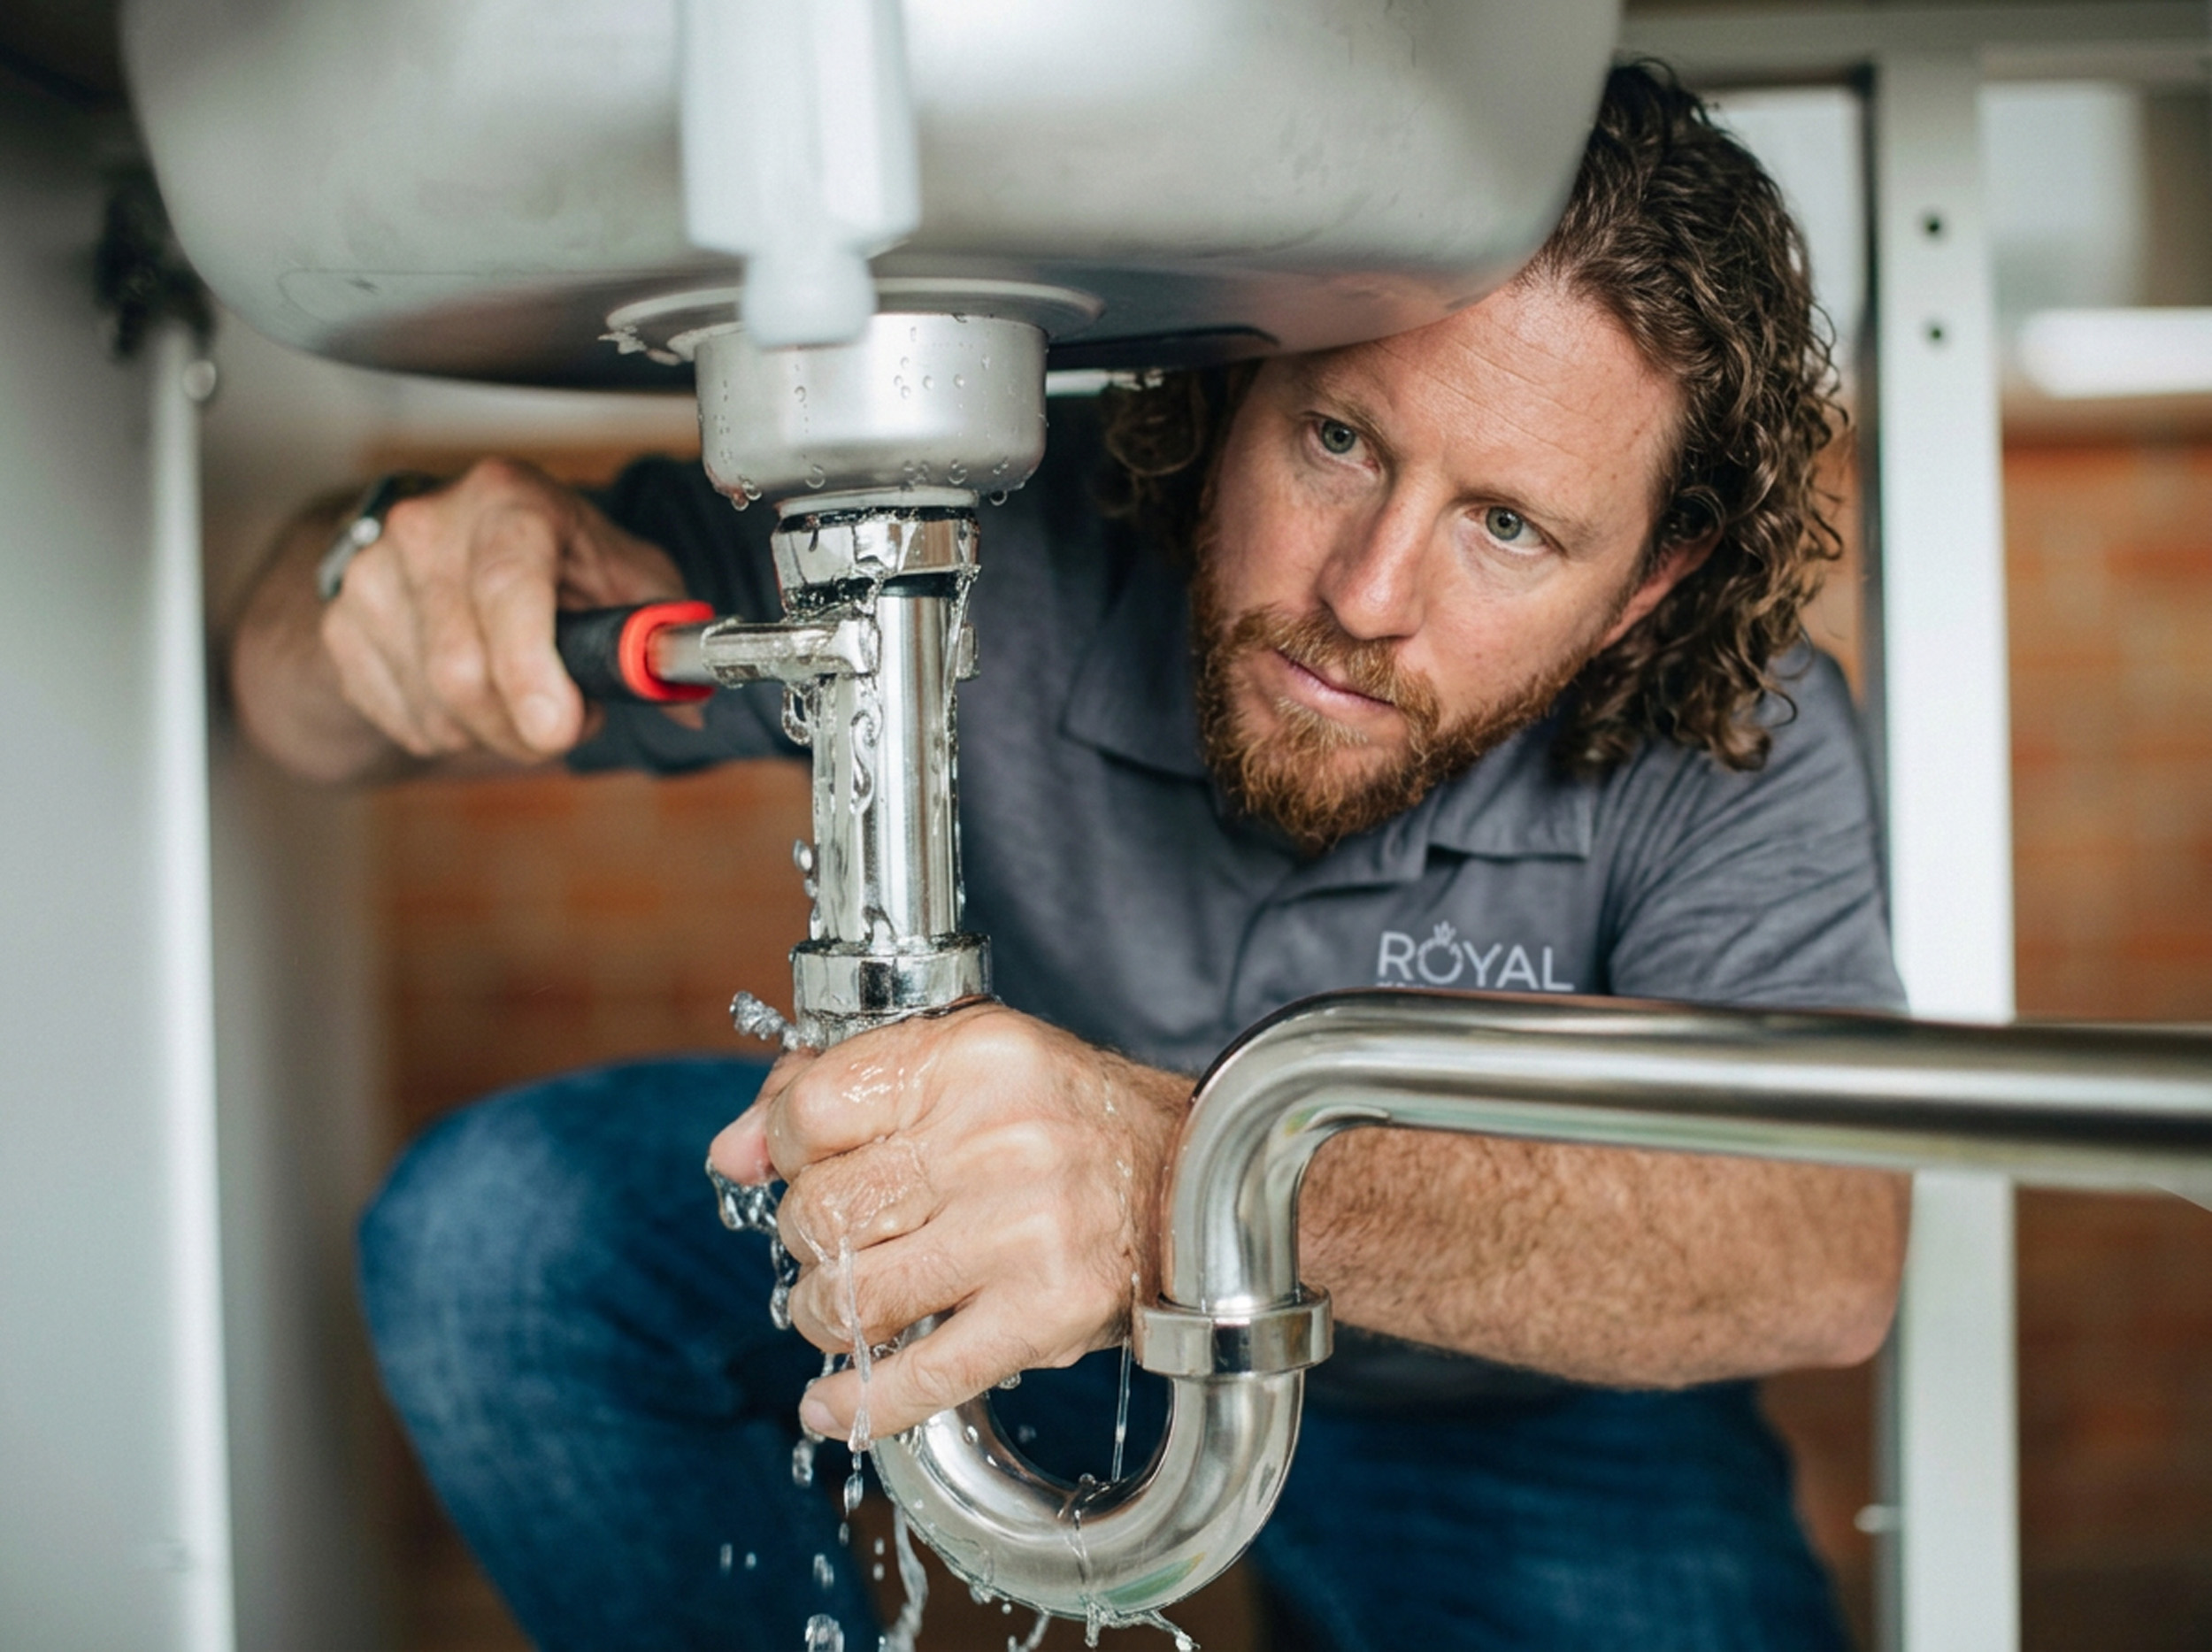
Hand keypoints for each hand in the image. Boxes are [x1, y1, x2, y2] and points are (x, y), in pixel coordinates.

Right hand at [320, 458, 687, 762]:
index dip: (530, 667)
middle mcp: (427, 527)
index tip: (559, 727)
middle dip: (528, 727)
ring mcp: (372, 577)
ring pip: (438, 709)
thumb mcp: (623, 573)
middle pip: (463, 670)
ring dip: (497, 732)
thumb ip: (663, 636)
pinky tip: (475, 694)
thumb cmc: (554, 558)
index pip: (508, 585)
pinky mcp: (341, 627)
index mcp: (508, 500)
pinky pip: (409, 723)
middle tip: (567, 721)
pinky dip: (457, 733)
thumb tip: (690, 709)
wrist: (450, 544)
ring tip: (523, 693)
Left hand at [707, 1005, 1190, 1441]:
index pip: (810, 1107)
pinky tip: (830, 1405)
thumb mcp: (964, 1067)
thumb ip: (841, 1091)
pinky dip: (859, 1402)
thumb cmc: (1068, 1121)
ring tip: (842, 1307)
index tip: (794, 1166)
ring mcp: (1025, 1230)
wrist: (1195, 1182)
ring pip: (855, 1294)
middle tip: (835, 1243)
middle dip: (807, 1241)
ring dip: (824, 1314)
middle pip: (822, 1209)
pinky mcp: (1047, 1313)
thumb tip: (730, 1154)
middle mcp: (998, 1137)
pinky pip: (920, 1376)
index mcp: (973, 1058)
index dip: (780, 1147)